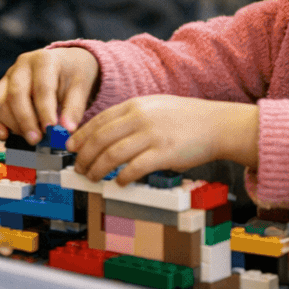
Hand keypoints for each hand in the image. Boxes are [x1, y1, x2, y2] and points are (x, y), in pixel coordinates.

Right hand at [0, 46, 100, 144]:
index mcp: (43, 60)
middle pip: (15, 94)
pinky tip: (3, 135)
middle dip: (25, 121)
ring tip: (29, 137)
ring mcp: (7, 76)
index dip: (45, 110)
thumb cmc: (72, 75)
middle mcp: (21, 65)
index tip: (52, 130)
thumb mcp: (81, 87)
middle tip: (37, 139)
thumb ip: (74, 109)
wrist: (64, 64)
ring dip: (11, 123)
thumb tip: (66, 130)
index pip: (41, 87)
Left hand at [69, 95, 258, 184]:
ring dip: (97, 170)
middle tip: (78, 169)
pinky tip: (119, 183)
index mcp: (135, 105)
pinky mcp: (164, 153)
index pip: (98, 121)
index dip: (80, 137)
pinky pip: (134, 168)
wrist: (217, 124)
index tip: (71, 149)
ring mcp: (152, 135)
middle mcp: (140, 118)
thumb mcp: (154, 107)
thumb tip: (105, 136)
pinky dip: (122, 178)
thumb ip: (130, 117)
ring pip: (112, 155)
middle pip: (100, 139)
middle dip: (84, 157)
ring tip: (93, 178)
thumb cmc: (185, 119)